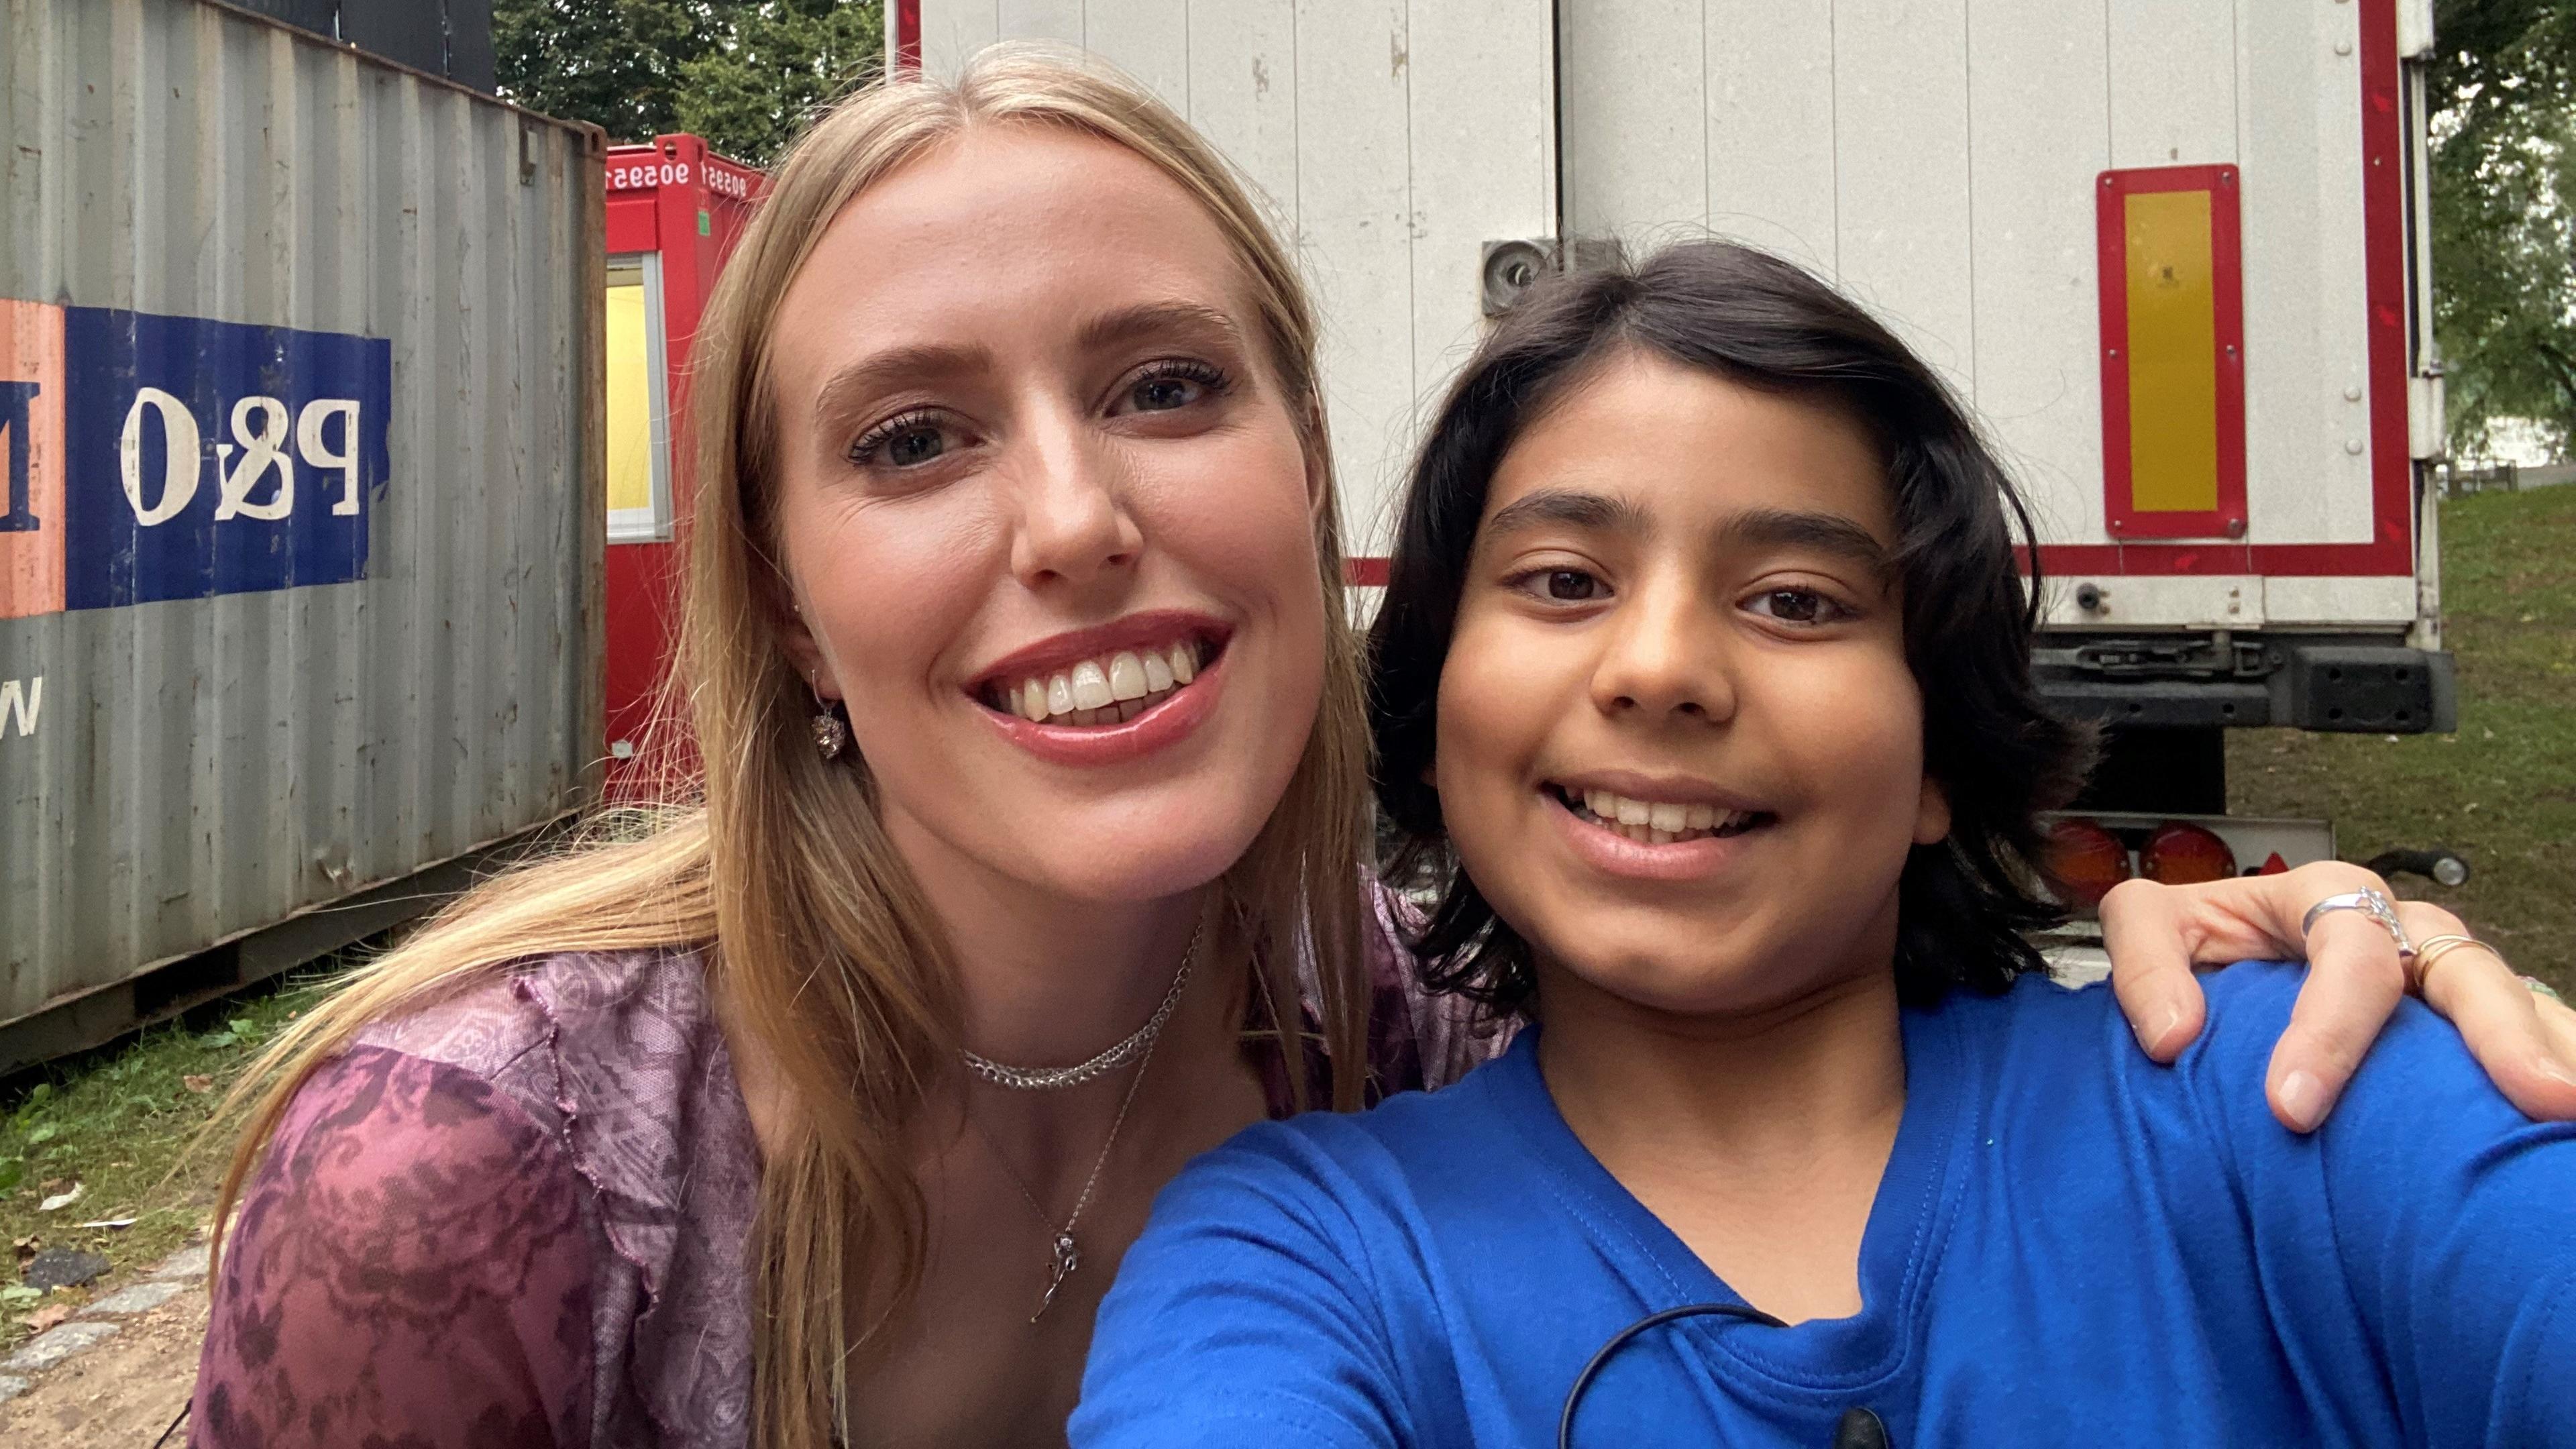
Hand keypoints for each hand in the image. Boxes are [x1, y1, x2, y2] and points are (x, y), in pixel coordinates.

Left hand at [2098, 861, 2575, 1131]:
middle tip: (2537, 1097)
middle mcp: (2403, 931)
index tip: (2292, 1107)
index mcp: (2326, 899)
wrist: (2216, 963)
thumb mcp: (2149, 928)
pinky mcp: (2460, 1025)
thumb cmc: (2197, 945)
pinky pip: (2527, 1033)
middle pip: (2466, 970)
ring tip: (2567, 1112)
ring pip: (2513, 1001)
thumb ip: (2147, 966)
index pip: (2349, 954)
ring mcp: (2441, 977)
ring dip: (2548, 1050)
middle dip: (2504, 1033)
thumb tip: (2174, 1035)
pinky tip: (2555, 1122)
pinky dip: (2551, 1060)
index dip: (2328, 1028)